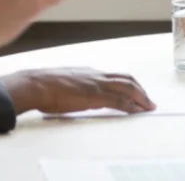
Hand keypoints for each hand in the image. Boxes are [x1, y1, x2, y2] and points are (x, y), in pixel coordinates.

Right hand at [0, 68, 155, 115]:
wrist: (35, 84)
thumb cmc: (44, 85)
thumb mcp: (65, 81)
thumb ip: (76, 85)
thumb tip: (78, 92)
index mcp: (90, 72)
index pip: (116, 76)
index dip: (129, 84)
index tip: (136, 92)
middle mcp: (97, 75)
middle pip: (127, 79)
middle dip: (141, 90)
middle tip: (148, 101)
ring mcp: (97, 84)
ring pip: (128, 88)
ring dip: (141, 98)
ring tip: (148, 107)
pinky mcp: (95, 95)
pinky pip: (119, 100)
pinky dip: (131, 106)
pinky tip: (136, 111)